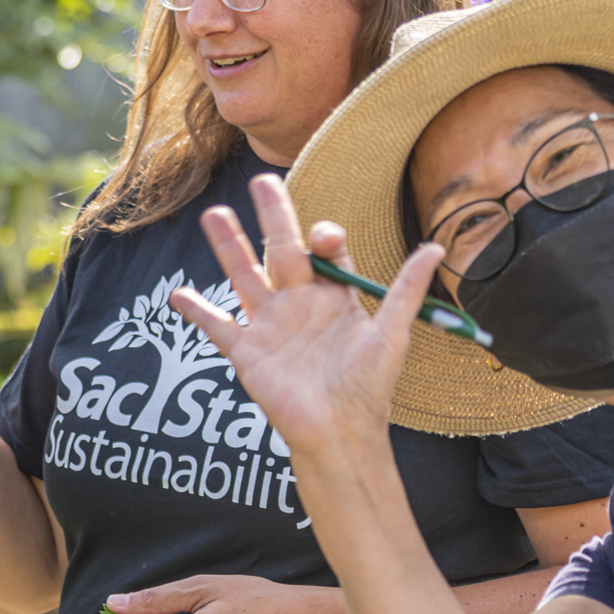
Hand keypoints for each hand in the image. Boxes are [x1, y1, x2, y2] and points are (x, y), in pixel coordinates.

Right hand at [168, 173, 443, 458]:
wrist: (338, 432)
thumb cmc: (369, 386)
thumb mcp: (392, 333)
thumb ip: (406, 289)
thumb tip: (436, 247)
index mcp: (334, 297)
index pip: (325, 252)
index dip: (324, 236)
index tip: (324, 236)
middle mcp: (300, 304)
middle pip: (282, 250)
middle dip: (274, 216)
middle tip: (262, 181)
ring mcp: (270, 325)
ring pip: (244, 275)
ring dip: (229, 246)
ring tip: (213, 214)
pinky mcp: (247, 350)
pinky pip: (217, 326)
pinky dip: (196, 310)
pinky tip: (177, 293)